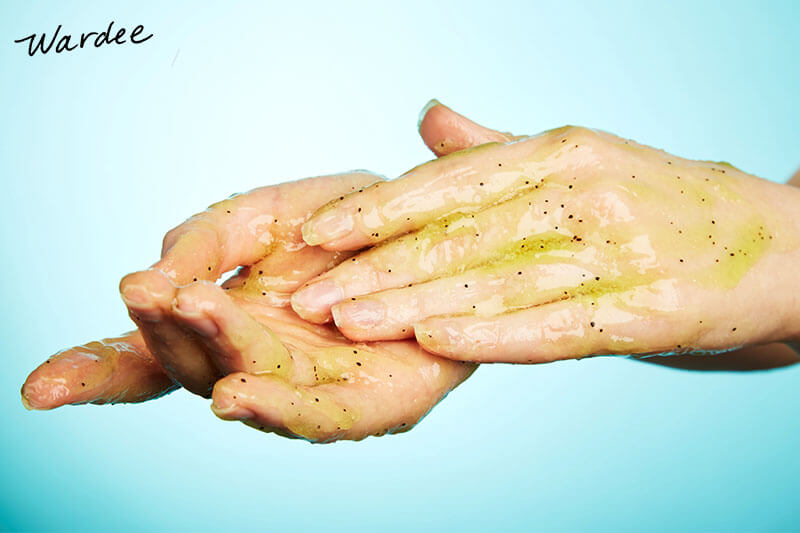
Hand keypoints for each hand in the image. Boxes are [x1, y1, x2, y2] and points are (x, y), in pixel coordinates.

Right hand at [22, 126, 477, 440]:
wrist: (438, 230)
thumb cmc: (346, 225)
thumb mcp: (267, 210)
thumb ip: (204, 237)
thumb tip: (146, 278)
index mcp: (226, 324)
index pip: (151, 354)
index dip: (94, 372)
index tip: (38, 389)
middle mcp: (259, 365)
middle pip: (196, 366)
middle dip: (171, 331)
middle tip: (152, 291)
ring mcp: (310, 392)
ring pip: (249, 389)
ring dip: (216, 357)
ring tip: (189, 319)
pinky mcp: (368, 407)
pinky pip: (321, 417)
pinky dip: (278, 410)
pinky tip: (239, 397)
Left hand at [293, 105, 799, 363]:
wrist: (775, 246)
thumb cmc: (659, 205)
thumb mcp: (579, 161)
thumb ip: (496, 150)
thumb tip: (425, 120)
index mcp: (561, 150)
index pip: (451, 180)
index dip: (378, 207)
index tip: (315, 233)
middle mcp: (586, 191)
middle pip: (460, 233)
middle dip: (375, 265)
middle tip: (306, 292)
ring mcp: (620, 250)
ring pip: (495, 280)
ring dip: (414, 303)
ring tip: (347, 321)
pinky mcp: (649, 309)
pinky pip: (557, 325)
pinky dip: (494, 334)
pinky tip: (436, 342)